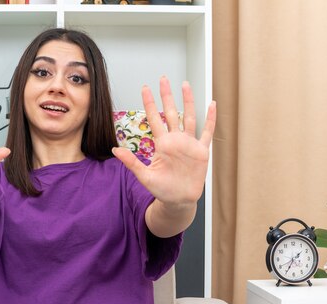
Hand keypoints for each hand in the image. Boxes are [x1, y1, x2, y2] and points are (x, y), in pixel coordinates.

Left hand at [112, 77, 215, 206]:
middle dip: (167, 96)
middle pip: (171, 112)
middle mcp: (175, 140)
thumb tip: (115, 150)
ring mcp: (189, 144)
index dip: (149, 103)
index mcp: (162, 144)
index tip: (145, 88)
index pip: (154, 119)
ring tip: (185, 85)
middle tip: (163, 79)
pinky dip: (210, 119)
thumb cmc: (162, 190)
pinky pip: (207, 132)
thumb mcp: (144, 176)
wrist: (178, 201)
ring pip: (189, 117)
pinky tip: (212, 104)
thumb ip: (131, 162)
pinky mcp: (201, 151)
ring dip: (188, 101)